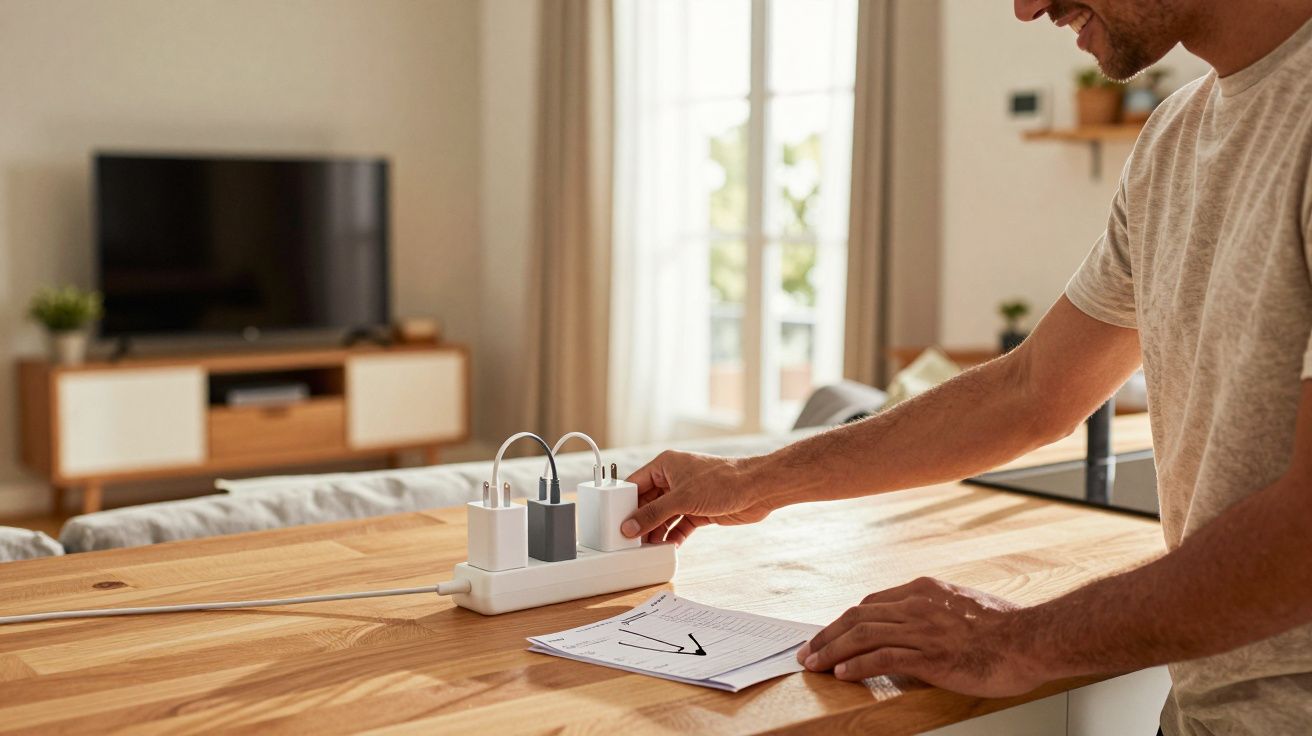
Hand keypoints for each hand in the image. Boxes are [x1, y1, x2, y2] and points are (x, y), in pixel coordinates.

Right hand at [621, 450, 777, 544]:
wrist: (757, 489)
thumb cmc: (723, 480)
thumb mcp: (681, 498)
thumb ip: (653, 514)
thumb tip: (630, 526)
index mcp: (665, 465)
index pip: (636, 484)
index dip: (624, 502)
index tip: (615, 521)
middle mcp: (674, 479)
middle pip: (648, 503)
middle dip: (640, 521)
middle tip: (628, 540)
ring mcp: (686, 496)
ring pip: (663, 517)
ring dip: (655, 532)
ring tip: (646, 548)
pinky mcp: (698, 510)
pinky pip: (679, 526)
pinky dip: (673, 536)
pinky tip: (667, 547)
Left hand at [798, 577, 1048, 697]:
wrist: (1032, 639)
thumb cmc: (1004, 628)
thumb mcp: (962, 605)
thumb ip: (934, 609)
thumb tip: (915, 623)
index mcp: (923, 590)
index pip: (870, 603)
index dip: (843, 621)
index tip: (828, 635)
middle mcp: (917, 604)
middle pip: (857, 616)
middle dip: (827, 635)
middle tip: (807, 651)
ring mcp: (922, 629)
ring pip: (863, 635)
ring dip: (833, 651)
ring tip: (814, 665)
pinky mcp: (931, 655)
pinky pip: (884, 658)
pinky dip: (859, 666)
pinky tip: (843, 674)